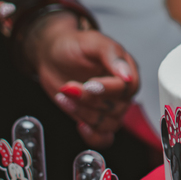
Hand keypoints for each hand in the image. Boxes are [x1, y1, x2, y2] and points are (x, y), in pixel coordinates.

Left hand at [29, 13, 138, 147]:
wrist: (53, 54)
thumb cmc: (74, 44)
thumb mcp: (93, 41)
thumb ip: (111, 54)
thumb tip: (127, 74)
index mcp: (127, 69)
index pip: (128, 87)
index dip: (109, 89)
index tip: (88, 85)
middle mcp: (121, 90)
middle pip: (117, 107)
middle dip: (89, 101)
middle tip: (69, 87)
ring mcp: (108, 106)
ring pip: (108, 124)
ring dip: (84, 114)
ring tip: (65, 97)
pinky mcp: (94, 118)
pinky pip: (103, 138)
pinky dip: (93, 137)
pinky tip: (80, 125)